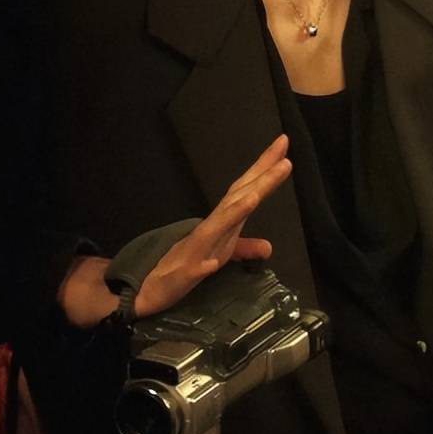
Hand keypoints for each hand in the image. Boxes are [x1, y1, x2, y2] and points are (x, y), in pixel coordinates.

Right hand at [57, 134, 290, 326]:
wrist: (147, 288)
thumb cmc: (185, 265)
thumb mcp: (220, 255)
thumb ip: (242, 247)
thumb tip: (269, 246)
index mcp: (221, 223)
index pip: (246, 190)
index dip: (265, 170)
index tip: (284, 145)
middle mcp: (210, 229)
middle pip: (237, 198)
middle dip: (260, 178)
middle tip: (284, 153)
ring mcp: (194, 250)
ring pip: (215, 229)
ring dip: (234, 213)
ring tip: (253, 199)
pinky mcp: (181, 276)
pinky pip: (192, 271)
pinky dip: (202, 266)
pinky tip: (211, 266)